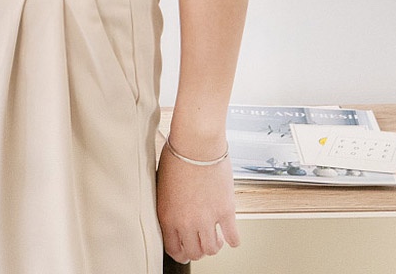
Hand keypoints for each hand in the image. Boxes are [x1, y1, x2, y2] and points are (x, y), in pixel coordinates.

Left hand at [156, 141, 240, 262]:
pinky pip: (232, 238)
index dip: (181, 252)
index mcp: (167, 215)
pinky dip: (232, 240)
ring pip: (212, 250)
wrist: (196, 141)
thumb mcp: (163, 183)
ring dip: (214, 245)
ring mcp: (207, 219)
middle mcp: (186, 222)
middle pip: (194, 253)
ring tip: (215, 237)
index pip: (174, 249)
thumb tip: (175, 212)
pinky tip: (230, 234)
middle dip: (197, 250)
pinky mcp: (225, 211)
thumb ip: (168, 204)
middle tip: (201, 243)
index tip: (185, 249)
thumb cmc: (178, 153)